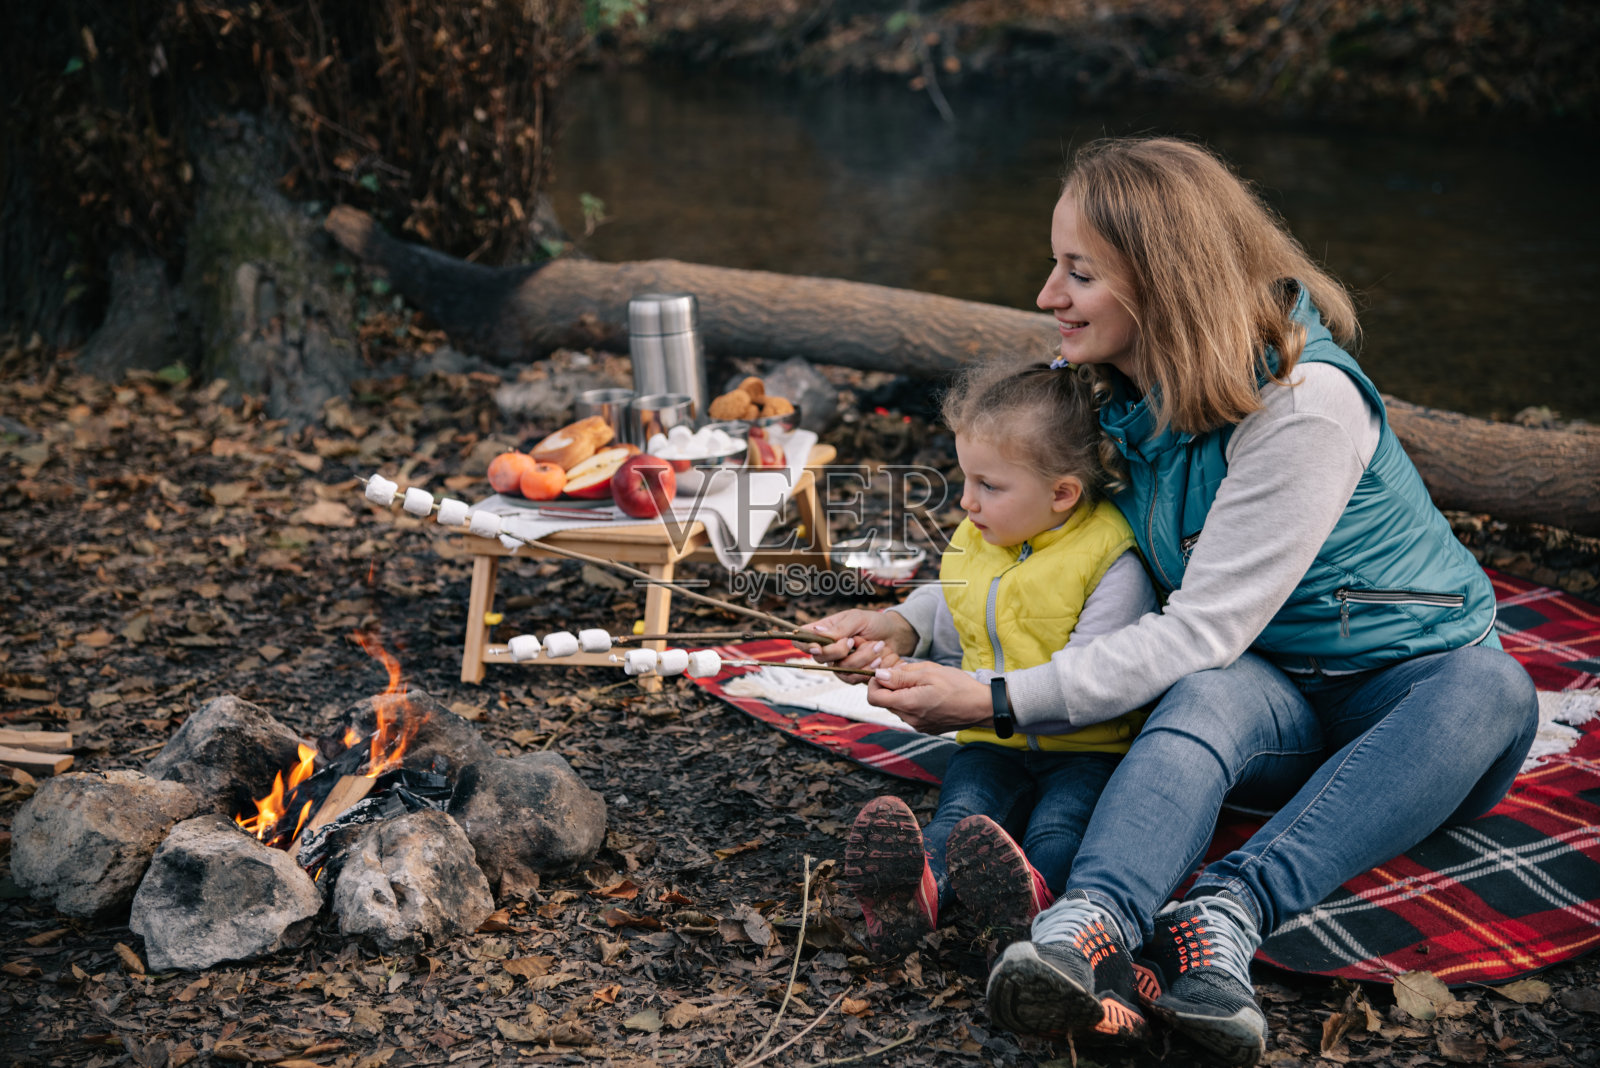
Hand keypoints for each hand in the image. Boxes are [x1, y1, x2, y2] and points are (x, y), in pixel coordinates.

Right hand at [798, 609, 916, 681]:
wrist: (895, 636)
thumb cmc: (873, 623)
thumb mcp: (857, 619)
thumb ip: (839, 628)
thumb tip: (817, 631)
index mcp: (823, 631)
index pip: (802, 640)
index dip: (805, 645)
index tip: (819, 646)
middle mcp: (827, 649)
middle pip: (818, 658)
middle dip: (838, 651)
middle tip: (854, 641)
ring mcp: (838, 664)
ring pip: (839, 669)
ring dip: (860, 658)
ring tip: (877, 646)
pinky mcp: (851, 675)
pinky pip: (852, 678)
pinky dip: (866, 669)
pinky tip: (878, 660)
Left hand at [866, 661, 991, 733]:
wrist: (982, 706)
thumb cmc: (958, 686)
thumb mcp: (929, 673)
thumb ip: (900, 676)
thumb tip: (879, 675)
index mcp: (908, 704)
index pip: (873, 697)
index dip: (874, 682)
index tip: (885, 672)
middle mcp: (910, 719)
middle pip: (885, 702)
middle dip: (890, 686)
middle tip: (909, 674)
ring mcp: (918, 726)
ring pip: (898, 707)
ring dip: (902, 694)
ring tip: (923, 684)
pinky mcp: (926, 728)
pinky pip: (910, 714)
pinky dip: (913, 702)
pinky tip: (930, 695)